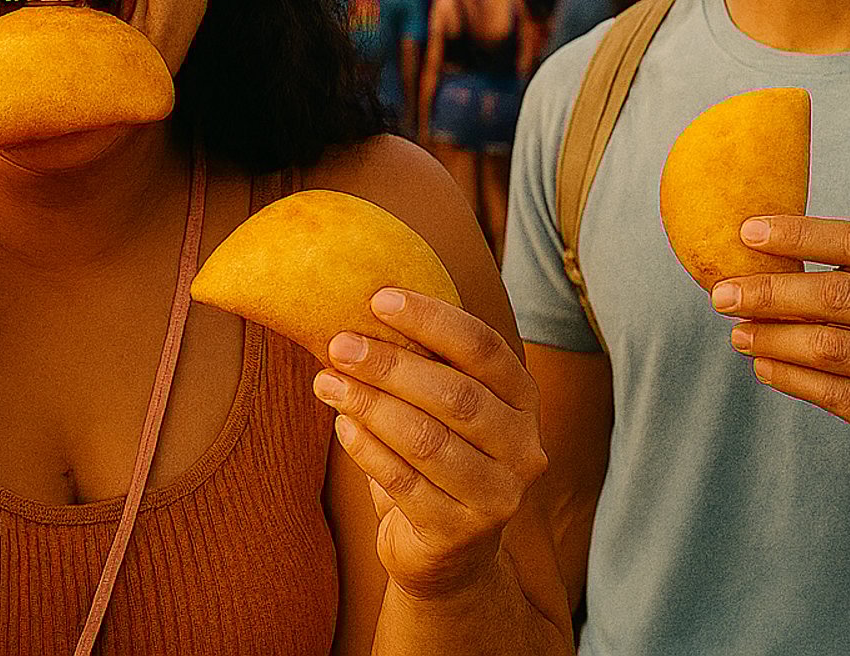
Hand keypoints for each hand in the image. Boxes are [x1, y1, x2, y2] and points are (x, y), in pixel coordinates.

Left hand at [313, 289, 548, 597]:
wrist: (449, 551)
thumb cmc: (438, 455)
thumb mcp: (442, 406)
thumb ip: (423, 365)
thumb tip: (357, 314)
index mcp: (523, 400)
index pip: (484, 348)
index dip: (432, 319)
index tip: (378, 298)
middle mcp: (524, 448)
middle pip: (455, 395)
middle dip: (390, 365)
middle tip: (339, 345)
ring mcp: (498, 496)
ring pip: (427, 440)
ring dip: (369, 405)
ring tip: (326, 382)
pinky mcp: (460, 533)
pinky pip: (404, 482)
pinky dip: (367, 449)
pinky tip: (342, 425)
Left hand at [713, 215, 849, 476]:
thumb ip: (843, 274)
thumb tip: (751, 251)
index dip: (800, 234)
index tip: (747, 232)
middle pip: (839, 294)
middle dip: (771, 291)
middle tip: (723, 294)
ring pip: (829, 346)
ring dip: (771, 337)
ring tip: (738, 332)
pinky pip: (828, 391)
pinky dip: (785, 375)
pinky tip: (762, 364)